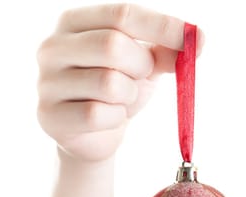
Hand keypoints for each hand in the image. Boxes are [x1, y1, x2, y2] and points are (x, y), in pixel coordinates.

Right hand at [37, 3, 203, 161]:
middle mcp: (53, 46)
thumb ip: (166, 50)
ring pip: (109, 84)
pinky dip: (116, 118)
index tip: (194, 39)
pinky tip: (109, 118)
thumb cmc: (119, 90)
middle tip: (141, 76)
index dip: (162, 27)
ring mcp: (46, 81)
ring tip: (122, 99)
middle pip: (113, 45)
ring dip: (129, 95)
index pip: (123, 14)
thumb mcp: (144, 64)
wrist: (95, 134)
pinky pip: (98, 114)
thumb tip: (199, 39)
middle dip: (141, 65)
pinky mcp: (49, 115)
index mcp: (75, 22)